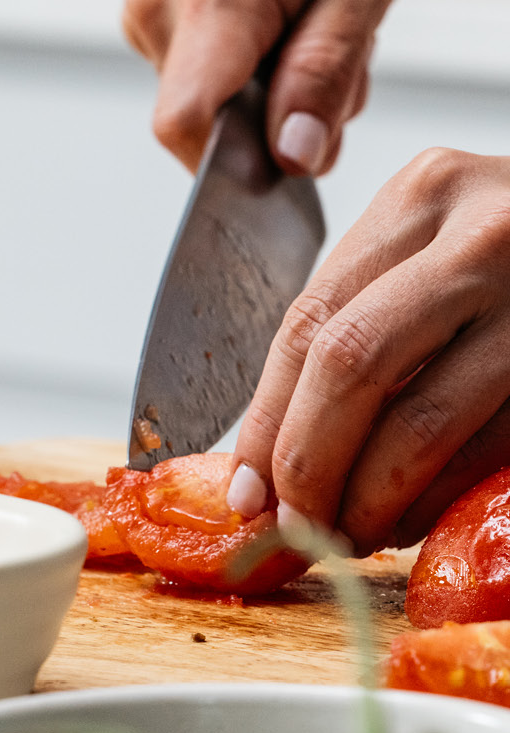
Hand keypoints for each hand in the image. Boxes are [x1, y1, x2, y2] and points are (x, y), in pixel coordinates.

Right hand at [123, 0, 408, 175]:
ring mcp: (147, 5)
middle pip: (206, 116)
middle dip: (279, 115)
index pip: (184, 125)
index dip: (230, 166)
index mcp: (213, 1)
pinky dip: (250, 58)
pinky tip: (281, 14)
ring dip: (271, 85)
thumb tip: (294, 156)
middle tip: (338, 59)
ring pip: (207, 93)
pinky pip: (199, 63)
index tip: (281, 165)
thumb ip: (324, 72)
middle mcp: (158, 8)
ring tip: (313, 21)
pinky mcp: (151, 4)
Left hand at [228, 150, 509, 552]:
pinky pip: (491, 450)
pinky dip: (436, 500)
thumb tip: (264, 465)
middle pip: (353, 364)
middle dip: (310, 463)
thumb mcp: (434, 254)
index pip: (311, 322)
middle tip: (296, 526)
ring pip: (424, 421)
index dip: (267, 421)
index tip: (247, 492)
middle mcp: (485, 235)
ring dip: (371, 500)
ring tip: (347, 536)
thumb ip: (358, 325)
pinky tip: (411, 519)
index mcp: (424, 197)